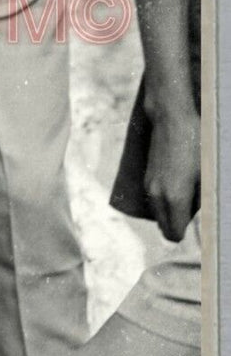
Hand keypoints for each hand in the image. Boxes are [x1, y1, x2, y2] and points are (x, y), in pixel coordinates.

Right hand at [144, 109, 199, 240]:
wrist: (172, 120)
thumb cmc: (197, 145)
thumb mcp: (208, 175)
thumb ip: (204, 201)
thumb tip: (205, 216)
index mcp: (174, 198)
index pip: (174, 233)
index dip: (187, 235)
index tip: (200, 228)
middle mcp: (158, 196)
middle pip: (165, 228)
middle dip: (179, 226)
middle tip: (198, 211)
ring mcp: (150, 187)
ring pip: (159, 215)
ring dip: (172, 214)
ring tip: (191, 197)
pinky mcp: (147, 178)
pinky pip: (155, 202)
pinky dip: (165, 203)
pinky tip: (180, 187)